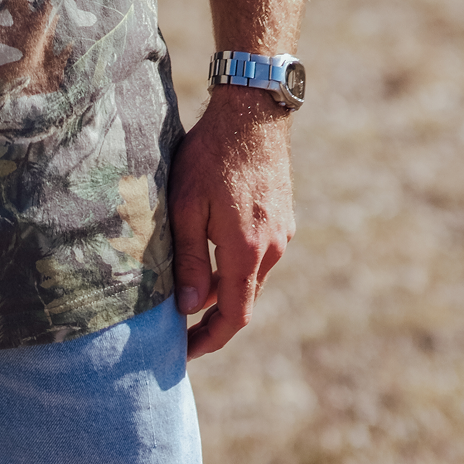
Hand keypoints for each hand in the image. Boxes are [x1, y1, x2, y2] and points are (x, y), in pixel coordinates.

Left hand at [167, 89, 295, 360]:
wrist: (253, 111)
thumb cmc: (211, 155)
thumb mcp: (187, 206)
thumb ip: (190, 259)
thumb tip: (189, 309)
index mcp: (248, 250)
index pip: (233, 315)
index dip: (210, 339)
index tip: (185, 352)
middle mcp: (273, 248)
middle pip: (243, 299)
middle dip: (213, 318)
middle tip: (180, 328)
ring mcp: (283, 233)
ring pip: (251, 276)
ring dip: (224, 288)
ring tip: (190, 289)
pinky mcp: (283, 217)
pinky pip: (260, 254)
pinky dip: (237, 263)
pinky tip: (212, 249)